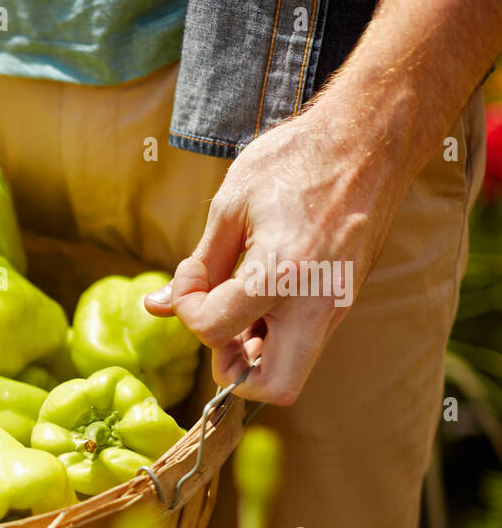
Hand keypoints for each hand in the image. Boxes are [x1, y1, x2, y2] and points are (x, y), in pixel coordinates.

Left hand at [144, 109, 411, 404]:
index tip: (190, 274)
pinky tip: (257, 301)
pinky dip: (273, 339)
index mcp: (283, 270)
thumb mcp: (231, 205)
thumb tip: (156, 306)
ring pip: (292, 374)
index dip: (187, 307)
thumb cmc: (296, 161)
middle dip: (232, 370)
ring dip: (252, 358)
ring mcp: (336, 308)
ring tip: (234, 309)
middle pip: (273, 388)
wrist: (370, 140)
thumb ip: (197, 265)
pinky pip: (303, 346)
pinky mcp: (343, 304)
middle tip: (217, 328)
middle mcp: (317, 302)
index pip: (214, 328)